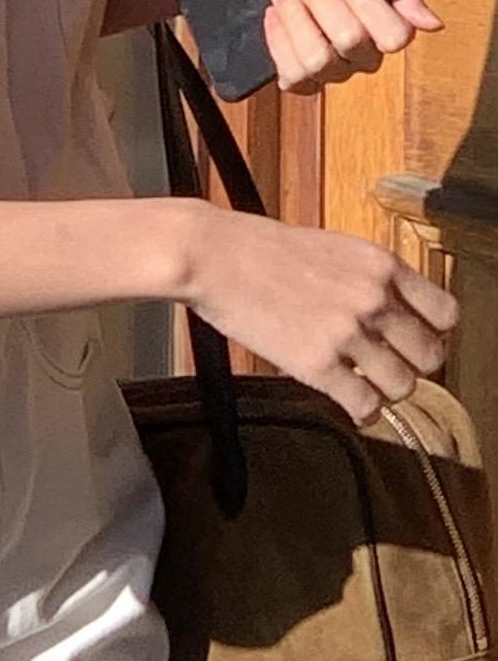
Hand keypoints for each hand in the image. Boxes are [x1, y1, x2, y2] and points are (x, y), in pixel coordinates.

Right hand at [185, 204, 458, 423]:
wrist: (214, 256)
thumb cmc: (261, 248)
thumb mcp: (332, 247)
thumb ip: (368, 277)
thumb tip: (391, 309)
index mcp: (381, 265)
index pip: (445, 313)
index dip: (433, 333)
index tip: (416, 340)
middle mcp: (373, 298)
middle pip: (430, 355)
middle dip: (412, 367)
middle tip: (393, 369)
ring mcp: (346, 332)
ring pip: (401, 386)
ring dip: (387, 392)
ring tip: (369, 388)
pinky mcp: (316, 364)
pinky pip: (363, 404)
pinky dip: (364, 413)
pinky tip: (354, 407)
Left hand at [211, 0, 443, 93]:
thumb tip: (431, 24)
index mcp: (388, 28)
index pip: (396, 35)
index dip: (369, 4)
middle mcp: (363, 58)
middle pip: (349, 39)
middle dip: (319, 0)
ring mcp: (331, 73)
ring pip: (316, 59)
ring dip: (293, 18)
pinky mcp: (300, 81)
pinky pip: (290, 74)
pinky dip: (277, 40)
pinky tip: (271, 14)